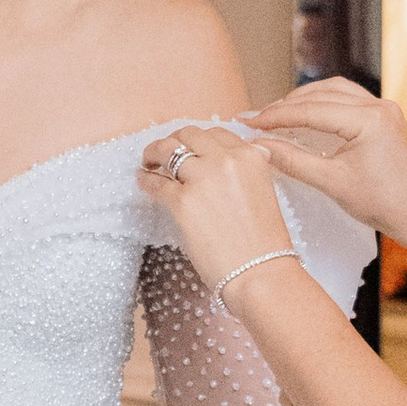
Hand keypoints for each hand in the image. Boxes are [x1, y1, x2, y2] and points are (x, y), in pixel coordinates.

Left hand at [140, 122, 294, 290]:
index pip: (217, 133)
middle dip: (173, 140)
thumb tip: (227, 165)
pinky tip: (142, 181)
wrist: (260, 271)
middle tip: (164, 152)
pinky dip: (146, 180)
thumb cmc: (264, 242)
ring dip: (154, 152)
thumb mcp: (263, 191)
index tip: (188, 147)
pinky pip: (156, 183)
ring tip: (147, 161)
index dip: (198, 139)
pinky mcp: (182, 202)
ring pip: (168, 149)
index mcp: (250, 156)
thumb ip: (245, 172)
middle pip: (189, 134)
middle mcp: (226, 160)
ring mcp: (202, 179)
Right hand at [238, 81, 406, 245]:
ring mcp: (384, 108)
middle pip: (320, 95)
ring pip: (333, 91)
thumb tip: (259, 147)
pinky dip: (322, 103)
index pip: (311, 111)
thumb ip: (293, 160)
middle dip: (285, 106)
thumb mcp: (331, 183)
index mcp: (369, 120)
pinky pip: (347, 99)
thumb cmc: (382, 203)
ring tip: (276, 114)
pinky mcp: (384, 116)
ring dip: (303, 100)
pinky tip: (305, 114)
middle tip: (256, 118)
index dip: (275, 116)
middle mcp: (379, 106)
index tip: (249, 122)